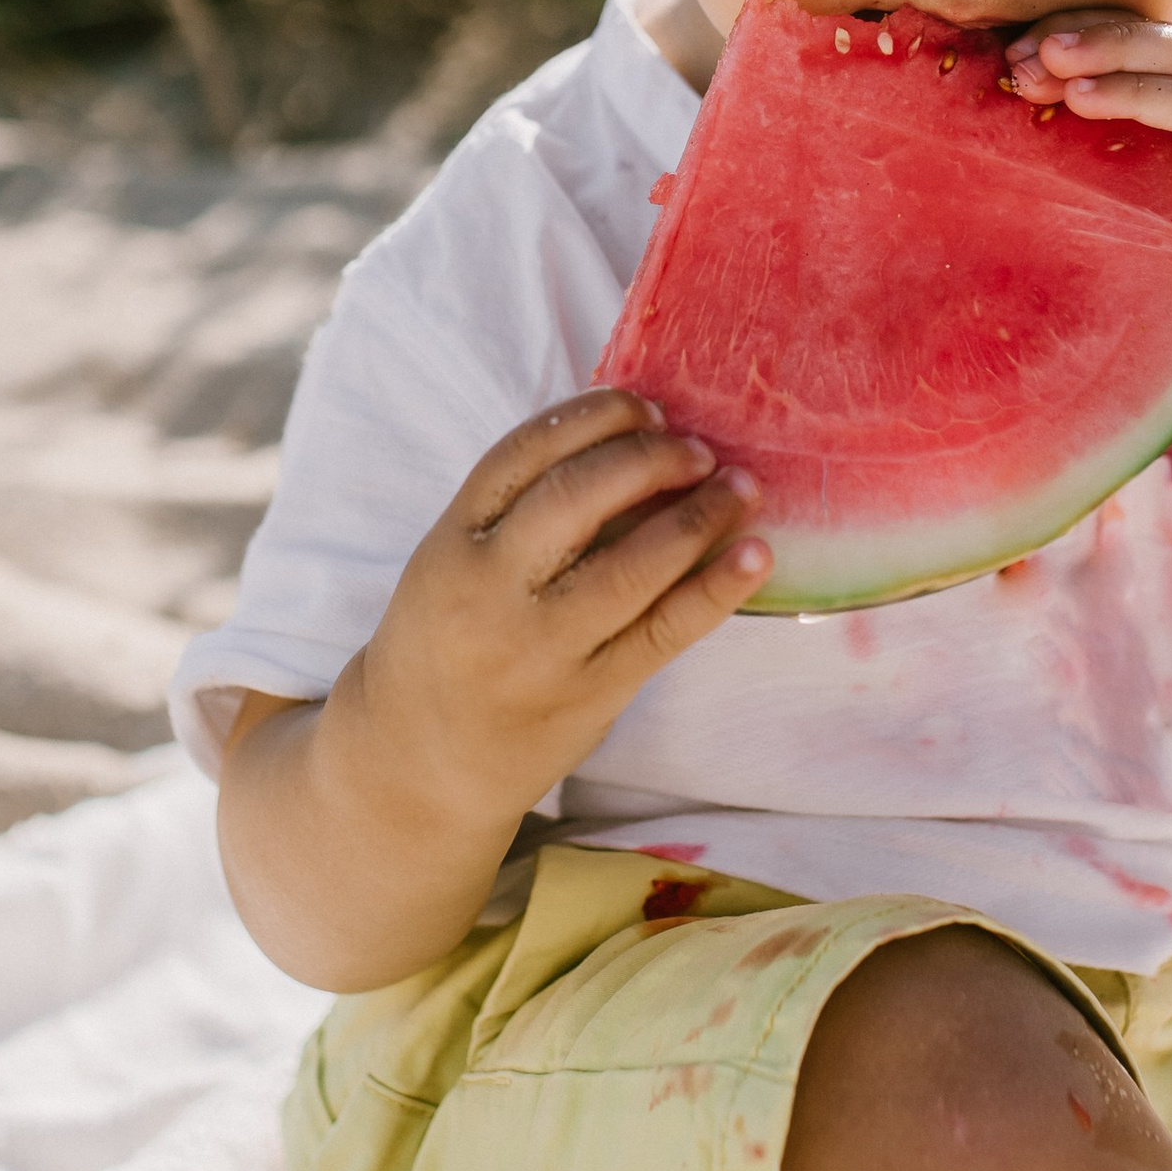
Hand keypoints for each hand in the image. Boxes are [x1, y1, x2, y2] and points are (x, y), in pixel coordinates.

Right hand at [341, 387, 772, 831]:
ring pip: (631, 566)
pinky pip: (664, 631)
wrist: (417, 763)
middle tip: (699, 449)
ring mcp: (541, 647)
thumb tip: (634, 443)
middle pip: (578, 497)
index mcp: (453, 541)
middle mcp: (492, 589)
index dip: (594, 416)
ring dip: (700, 516)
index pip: (525, 452)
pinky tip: (755, 554)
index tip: (648, 407)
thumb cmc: (449, 642)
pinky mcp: (588, 695)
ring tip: (742, 487)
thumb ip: (520, 511)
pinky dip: (716, 588)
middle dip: (650, 459)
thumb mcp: (454, 562)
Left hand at [1004, 11, 1171, 394]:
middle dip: (1088, 34)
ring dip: (1109, 54)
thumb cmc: (1171, 279)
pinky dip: (1143, 95)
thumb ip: (1097, 142)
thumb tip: (1003, 96)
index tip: (1009, 45)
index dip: (1080, 27)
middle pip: (1165, 35)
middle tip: (1021, 50)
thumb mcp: (1129, 194)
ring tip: (1043, 64)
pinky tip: (1083, 99)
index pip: (1144, 33)